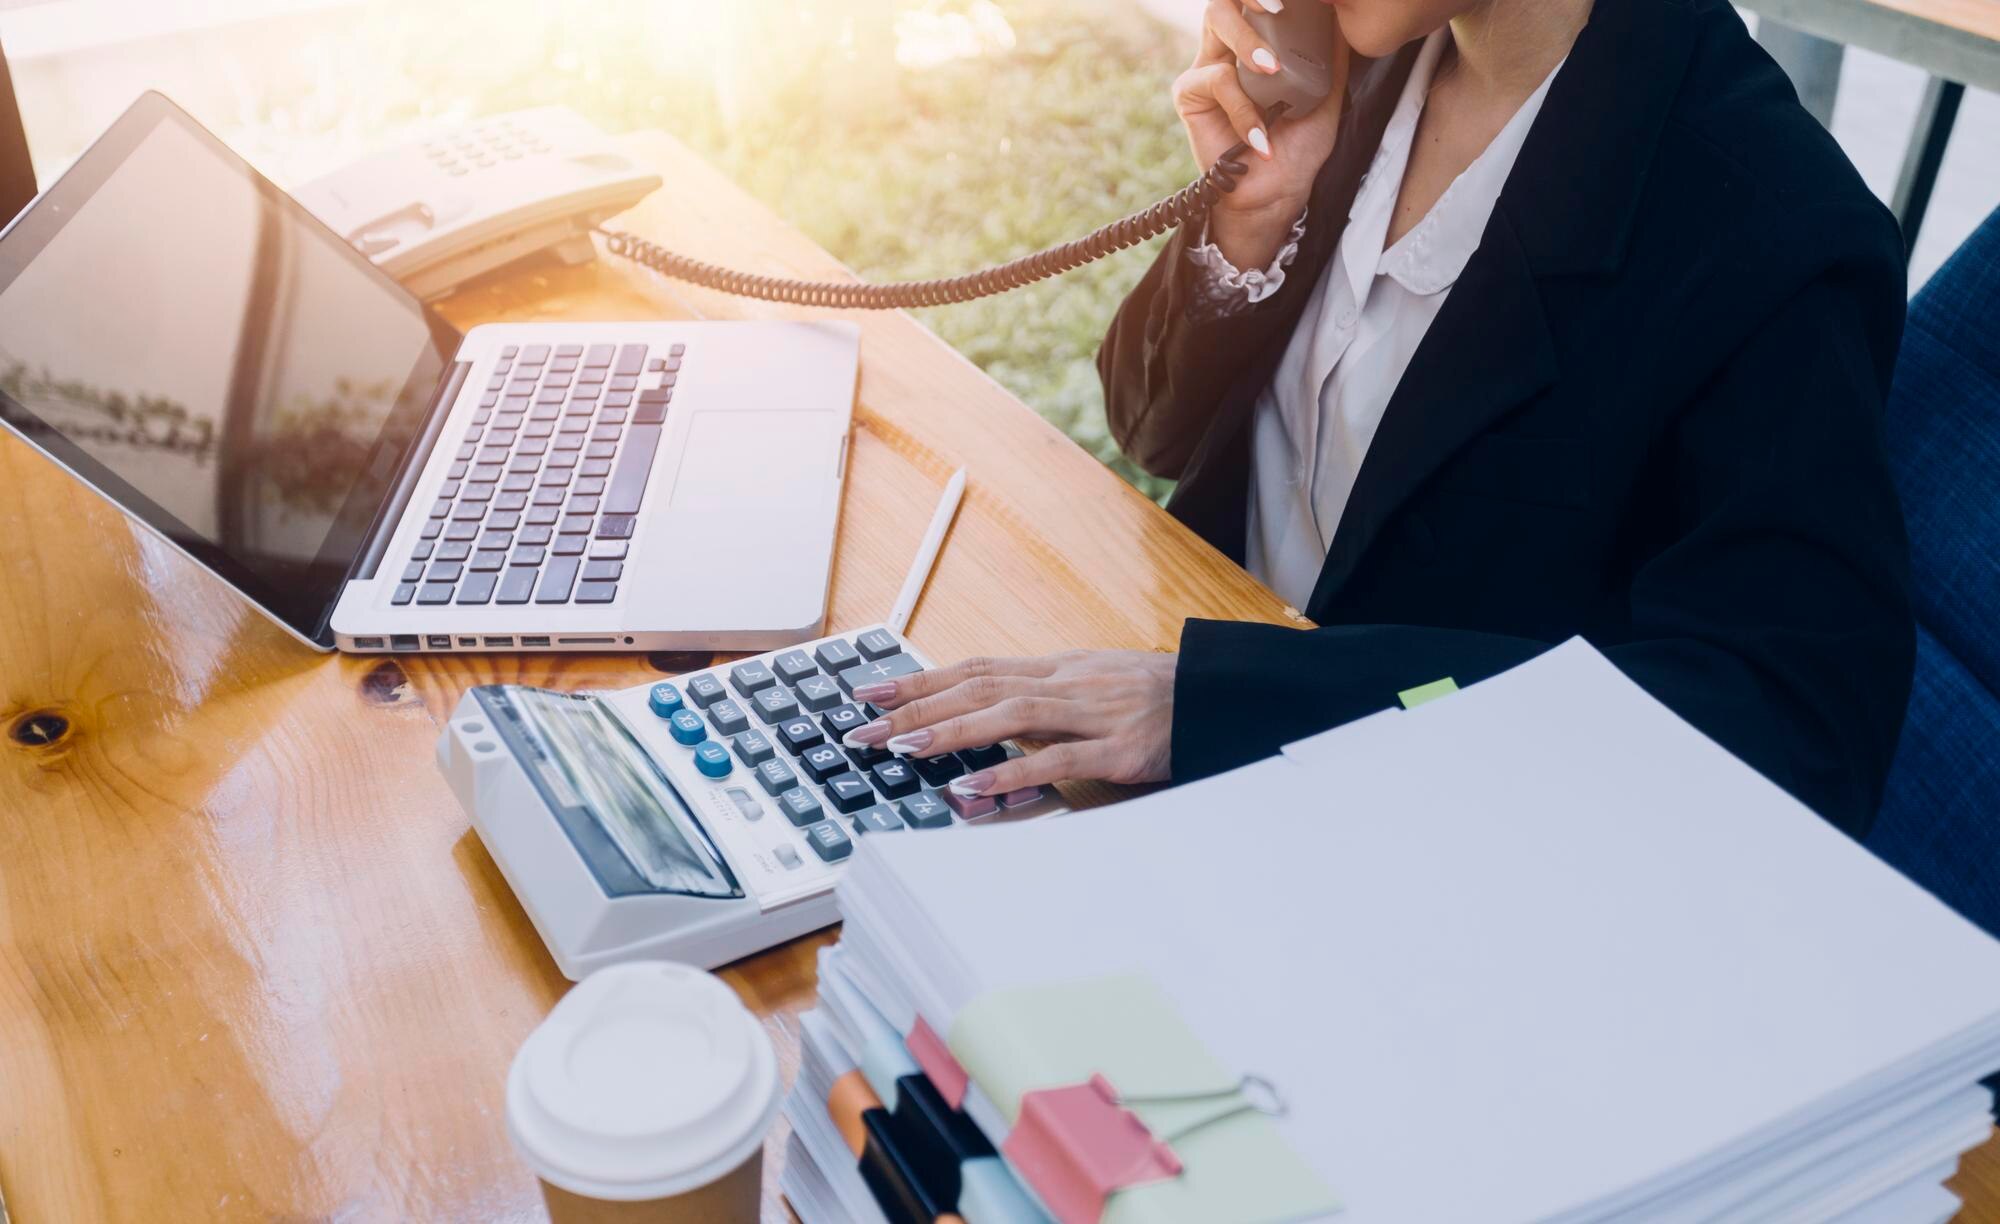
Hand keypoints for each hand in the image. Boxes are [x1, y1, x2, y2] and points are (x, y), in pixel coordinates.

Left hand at [842, 651, 1178, 797]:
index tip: (869, 693)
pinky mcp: (1121, 749)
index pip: (975, 668)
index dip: (920, 679)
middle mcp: (1069, 683)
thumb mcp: (1096, 690)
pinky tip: (974, 785)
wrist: (1227, 699)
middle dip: (915, 705)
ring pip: (1009, 715)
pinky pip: (1057, 759)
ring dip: (951, 730)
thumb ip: (1046, 706)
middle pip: (978, 686)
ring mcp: (1094, 714)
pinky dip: (1011, 771)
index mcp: (1059, 669)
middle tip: (861, 727)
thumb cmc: (1160, 700)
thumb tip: (988, 721)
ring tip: (903, 748)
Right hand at [1174, 1, 1347, 268]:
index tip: (1293, 1)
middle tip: (1279, 8)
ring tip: (1273, 70)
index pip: (1255, 3)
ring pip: (1218, 22)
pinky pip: (1217, 80)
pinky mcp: (1190, 94)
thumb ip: (1332, 56)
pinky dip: (1243, 108)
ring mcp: (1207, 67)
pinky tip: (1260, 138)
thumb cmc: (1299, 145)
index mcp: (1258, 42)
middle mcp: (1228, 47)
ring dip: (1248, 40)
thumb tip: (1343, 18)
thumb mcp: (1327, 94)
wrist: (1276, 192)